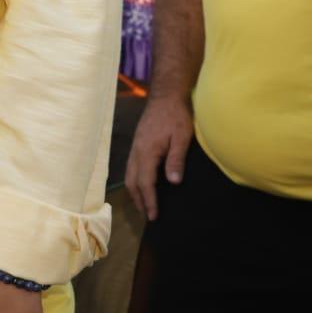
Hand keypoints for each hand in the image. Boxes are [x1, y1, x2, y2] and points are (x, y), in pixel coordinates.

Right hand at [125, 95, 192, 219]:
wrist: (166, 96)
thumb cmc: (176, 116)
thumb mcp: (182, 137)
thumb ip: (176, 159)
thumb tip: (172, 182)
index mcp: (147, 152)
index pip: (146, 182)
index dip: (150, 200)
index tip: (153, 216)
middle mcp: (137, 151)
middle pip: (133, 181)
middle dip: (139, 200)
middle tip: (147, 216)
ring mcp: (135, 146)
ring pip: (129, 174)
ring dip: (135, 191)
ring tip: (143, 204)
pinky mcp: (137, 143)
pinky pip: (131, 166)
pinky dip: (135, 180)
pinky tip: (142, 183)